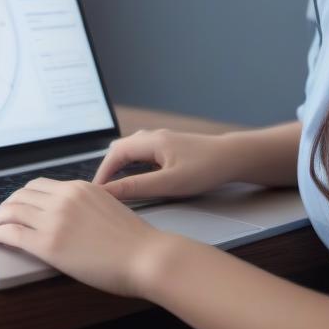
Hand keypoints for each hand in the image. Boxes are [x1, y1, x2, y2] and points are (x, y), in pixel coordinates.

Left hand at [0, 177, 169, 296]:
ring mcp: (55, 220)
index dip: (23, 195)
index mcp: (79, 187)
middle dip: (7, 204)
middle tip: (1, 215)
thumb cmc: (134, 239)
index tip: (18, 204)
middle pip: (22, 195)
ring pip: (12, 210)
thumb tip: (73, 214)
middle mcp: (64, 198)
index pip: (40, 185)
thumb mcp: (108, 207)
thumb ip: (87, 205)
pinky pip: (12, 233)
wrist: (145, 255)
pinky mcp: (48, 244)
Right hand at [92, 128, 234, 201]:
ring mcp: (162, 141)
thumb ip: (137, 187)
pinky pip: (142, 154)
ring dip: (119, 167)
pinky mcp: (169, 148)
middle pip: (120, 150)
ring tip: (114, 187)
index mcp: (150, 142)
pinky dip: (132, 166)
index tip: (95, 192)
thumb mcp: (169, 183)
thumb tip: (109, 191)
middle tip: (101, 191)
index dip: (102, 173)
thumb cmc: (205, 169)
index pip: (115, 153)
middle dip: (107, 169)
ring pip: (131, 151)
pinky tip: (136, 180)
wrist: (233, 157)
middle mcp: (153, 137)